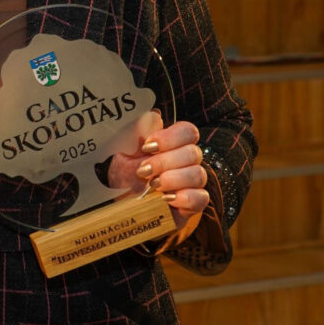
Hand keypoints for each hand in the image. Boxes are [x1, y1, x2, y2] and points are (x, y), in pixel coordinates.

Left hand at [108, 111, 209, 228]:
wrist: (122, 210)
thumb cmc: (124, 179)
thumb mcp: (123, 156)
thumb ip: (137, 136)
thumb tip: (153, 115)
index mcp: (172, 146)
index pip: (188, 131)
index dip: (170, 137)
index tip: (147, 147)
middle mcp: (186, 162)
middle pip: (194, 152)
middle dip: (165, 161)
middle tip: (144, 171)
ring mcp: (192, 184)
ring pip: (199, 174)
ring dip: (173, 179)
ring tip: (153, 185)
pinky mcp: (193, 205)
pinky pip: (202, 198)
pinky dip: (184, 197)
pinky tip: (166, 199)